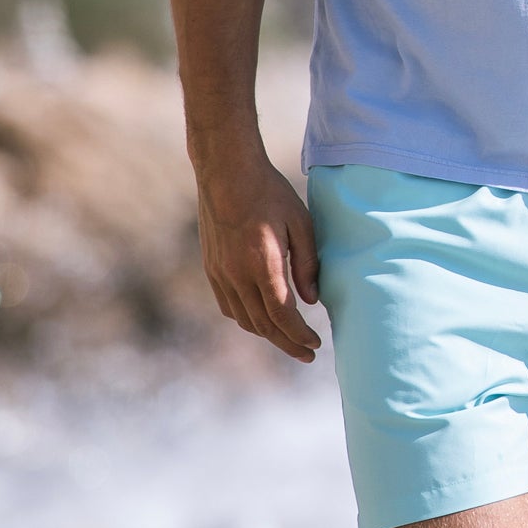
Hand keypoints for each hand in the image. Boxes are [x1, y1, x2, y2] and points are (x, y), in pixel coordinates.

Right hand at [193, 153, 323, 364]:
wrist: (226, 173)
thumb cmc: (270, 193)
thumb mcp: (300, 223)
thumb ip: (308, 264)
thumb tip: (312, 301)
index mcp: (261, 264)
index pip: (281, 314)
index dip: (299, 335)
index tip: (316, 344)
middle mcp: (236, 275)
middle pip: (262, 324)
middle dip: (287, 343)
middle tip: (308, 354)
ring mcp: (220, 273)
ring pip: (243, 319)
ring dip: (267, 334)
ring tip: (289, 339)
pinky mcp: (211, 268)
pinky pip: (228, 306)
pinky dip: (247, 319)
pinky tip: (262, 319)